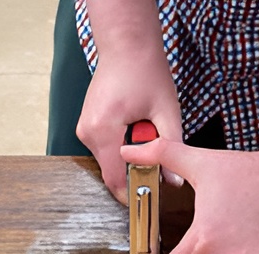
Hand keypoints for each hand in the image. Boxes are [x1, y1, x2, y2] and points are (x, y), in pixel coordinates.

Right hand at [76, 47, 180, 202]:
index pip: (115, 179)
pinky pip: (106, 150)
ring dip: (130, 157)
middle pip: (113, 172)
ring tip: (145, 130)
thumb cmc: (145, 71)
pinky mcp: (87, 127)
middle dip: (135, 171)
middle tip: (158, 155)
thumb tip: (174, 182)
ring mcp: (84, 130)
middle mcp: (88, 132)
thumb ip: (171, 149)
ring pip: (109, 162)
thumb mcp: (166, 111)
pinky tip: (134, 128)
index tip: (149, 202)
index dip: (132, 194)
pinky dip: (123, 147)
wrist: (126, 46)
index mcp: (104, 129)